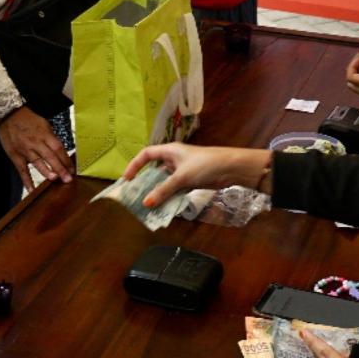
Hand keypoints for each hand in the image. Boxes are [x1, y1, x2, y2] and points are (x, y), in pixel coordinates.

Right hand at [0, 106, 72, 193]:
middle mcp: (35, 142)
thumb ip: (51, 138)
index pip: (58, 148)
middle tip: (68, 179)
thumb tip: (61, 152)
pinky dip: (27, 181)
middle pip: (50, 157)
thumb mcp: (44, 123)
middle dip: (60, 169)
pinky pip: (22, 170)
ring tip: (54, 179)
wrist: (8, 114)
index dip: (66, 160)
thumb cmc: (27, 118)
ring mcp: (25, 150)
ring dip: (47, 172)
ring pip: (38, 163)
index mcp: (44, 134)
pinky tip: (32, 189)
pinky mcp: (15, 156)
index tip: (72, 169)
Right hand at [122, 143, 270, 205]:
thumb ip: (164, 190)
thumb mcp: (182, 177)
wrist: (231, 168)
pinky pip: (175, 188)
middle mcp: (174, 158)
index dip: (135, 165)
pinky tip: (165, 206)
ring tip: (148, 204)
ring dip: (158, 191)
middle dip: (145, 181)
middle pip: (154, 169)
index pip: (146, 154)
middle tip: (135, 195)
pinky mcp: (191, 180)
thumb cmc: (205, 165)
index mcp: (170, 151)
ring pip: (165, 180)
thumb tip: (146, 203)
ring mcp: (183, 170)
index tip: (127, 179)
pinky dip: (169, 195)